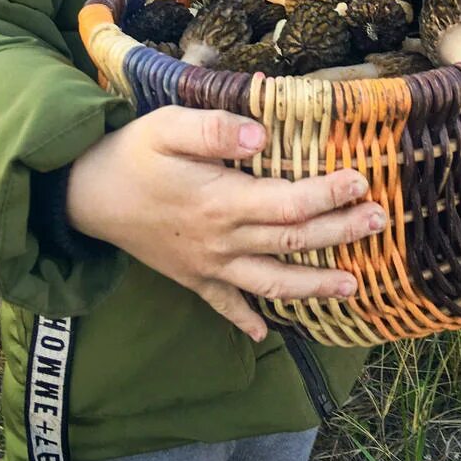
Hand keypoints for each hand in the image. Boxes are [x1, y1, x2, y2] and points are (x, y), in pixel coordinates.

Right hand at [65, 105, 383, 342]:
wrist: (81, 195)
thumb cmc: (130, 153)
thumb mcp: (167, 126)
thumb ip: (216, 128)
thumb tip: (263, 134)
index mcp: (220, 201)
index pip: (288, 202)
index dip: (327, 193)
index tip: (361, 180)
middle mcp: (221, 241)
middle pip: (292, 243)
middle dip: (339, 233)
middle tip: (379, 222)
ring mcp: (207, 265)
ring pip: (270, 282)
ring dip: (313, 286)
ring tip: (352, 287)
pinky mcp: (190, 277)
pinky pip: (224, 304)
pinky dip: (246, 320)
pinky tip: (265, 334)